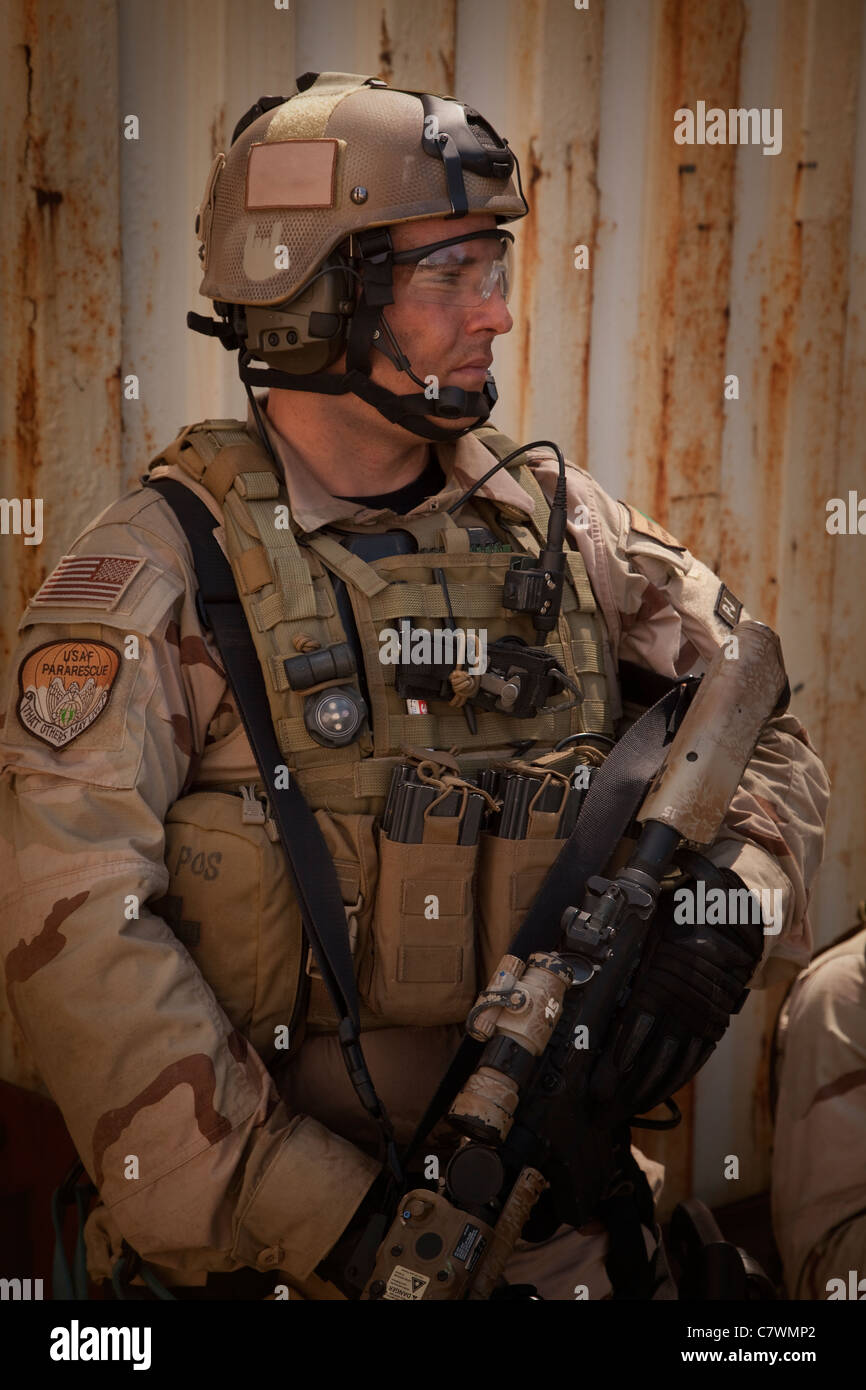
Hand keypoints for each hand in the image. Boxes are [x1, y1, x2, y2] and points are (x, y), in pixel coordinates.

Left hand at [589, 851, 764, 1123]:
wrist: (728, 913)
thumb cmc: (677, 917)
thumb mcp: (647, 929)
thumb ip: (624, 956)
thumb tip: (586, 967)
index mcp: (659, 981)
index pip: (635, 1031)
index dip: (617, 1061)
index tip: (600, 1084)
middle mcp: (680, 1005)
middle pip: (651, 1056)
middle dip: (627, 1085)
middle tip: (604, 1106)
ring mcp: (701, 1016)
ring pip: (674, 1063)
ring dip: (649, 1087)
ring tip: (627, 1107)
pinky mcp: (715, 1021)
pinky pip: (696, 1056)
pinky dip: (678, 1076)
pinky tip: (660, 1091)